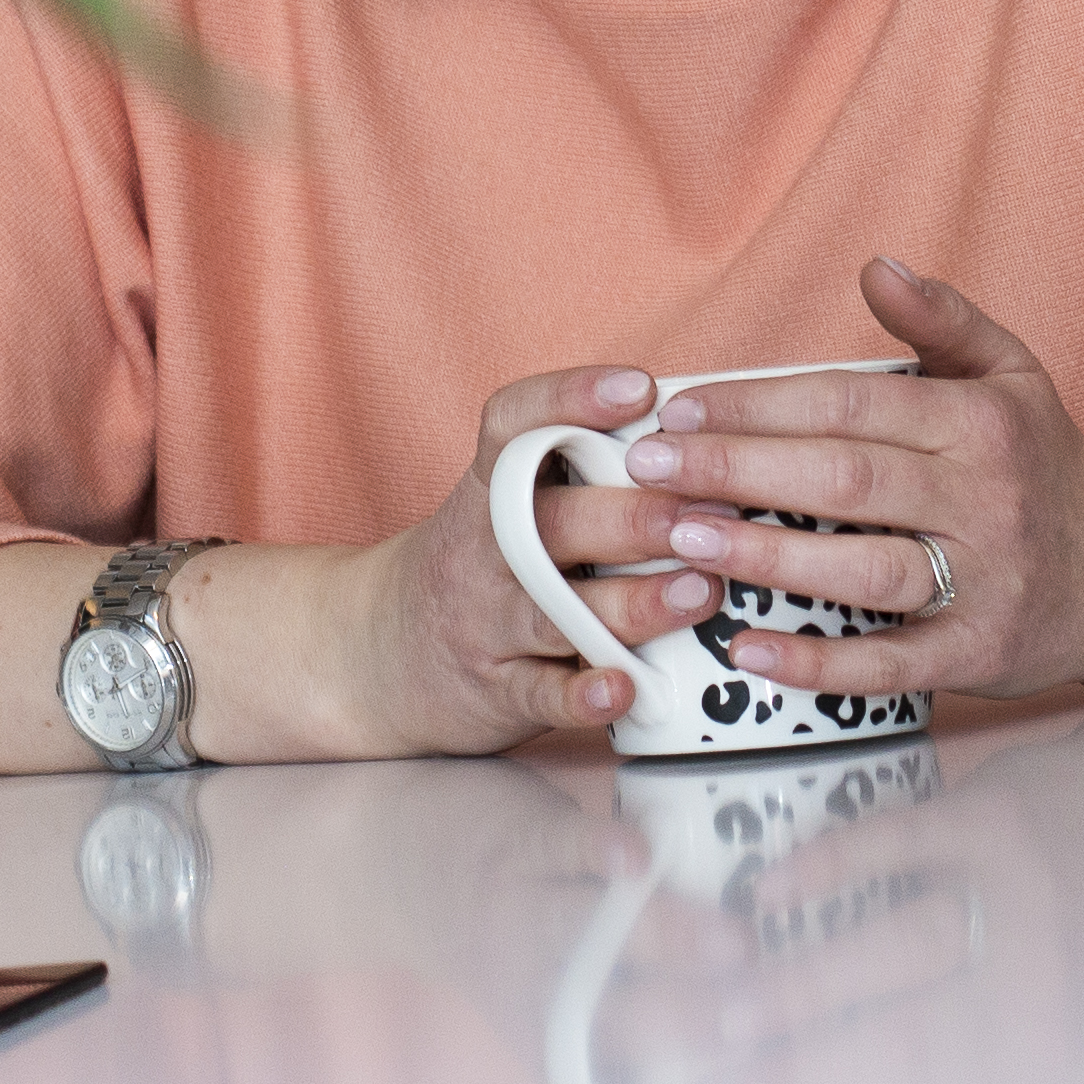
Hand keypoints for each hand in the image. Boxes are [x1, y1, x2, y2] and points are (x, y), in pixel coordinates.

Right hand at [291, 363, 728, 758]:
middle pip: (551, 522)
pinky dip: (582, 695)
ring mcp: (487, 622)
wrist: (375, 653)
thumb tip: (694, 433)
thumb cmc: (475, 565)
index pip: (515, 426)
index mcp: (487, 489)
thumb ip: (574, 470)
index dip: (573, 399)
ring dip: (634, 603)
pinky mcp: (497, 692)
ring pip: (558, 611)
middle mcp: (483, 549)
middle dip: (633, 515)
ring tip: (699, 592)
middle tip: (709, 507)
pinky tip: (625, 687)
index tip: (640, 388)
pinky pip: (540, 695)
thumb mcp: (497, 504)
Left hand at [625, 260, 1083, 701]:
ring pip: (864, 568)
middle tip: (649, 469)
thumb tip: (874, 263)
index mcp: (980, 422)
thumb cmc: (1046, 465)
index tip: (679, 408)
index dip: (759, 403)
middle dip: (737, 469)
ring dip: (766, 555)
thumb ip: (942, 318)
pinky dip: (819, 660)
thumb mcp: (1013, 374)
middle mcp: (985, 499)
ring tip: (682, 539)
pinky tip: (748, 644)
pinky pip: (891, 662)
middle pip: (845, 480)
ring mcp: (986, 581)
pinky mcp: (980, 654)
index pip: (851, 402)